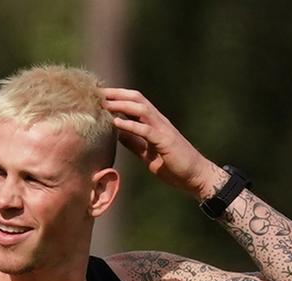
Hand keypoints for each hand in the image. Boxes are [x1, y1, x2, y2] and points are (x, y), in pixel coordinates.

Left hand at [102, 87, 225, 200]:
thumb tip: (117, 134)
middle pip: (137, 99)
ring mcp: (163, 129)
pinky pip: (146, 130)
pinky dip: (130, 125)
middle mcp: (158, 121)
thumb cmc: (172, 165)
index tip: (98, 95)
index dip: (117, 96)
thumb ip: (134, 142)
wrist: (195, 175)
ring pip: (141, 109)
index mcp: (154, 123)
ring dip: (121, 105)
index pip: (134, 102)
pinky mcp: (165, 141)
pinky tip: (116, 123)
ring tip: (104, 104)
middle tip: (97, 93)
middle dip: (117, 94)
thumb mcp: (147, 153)